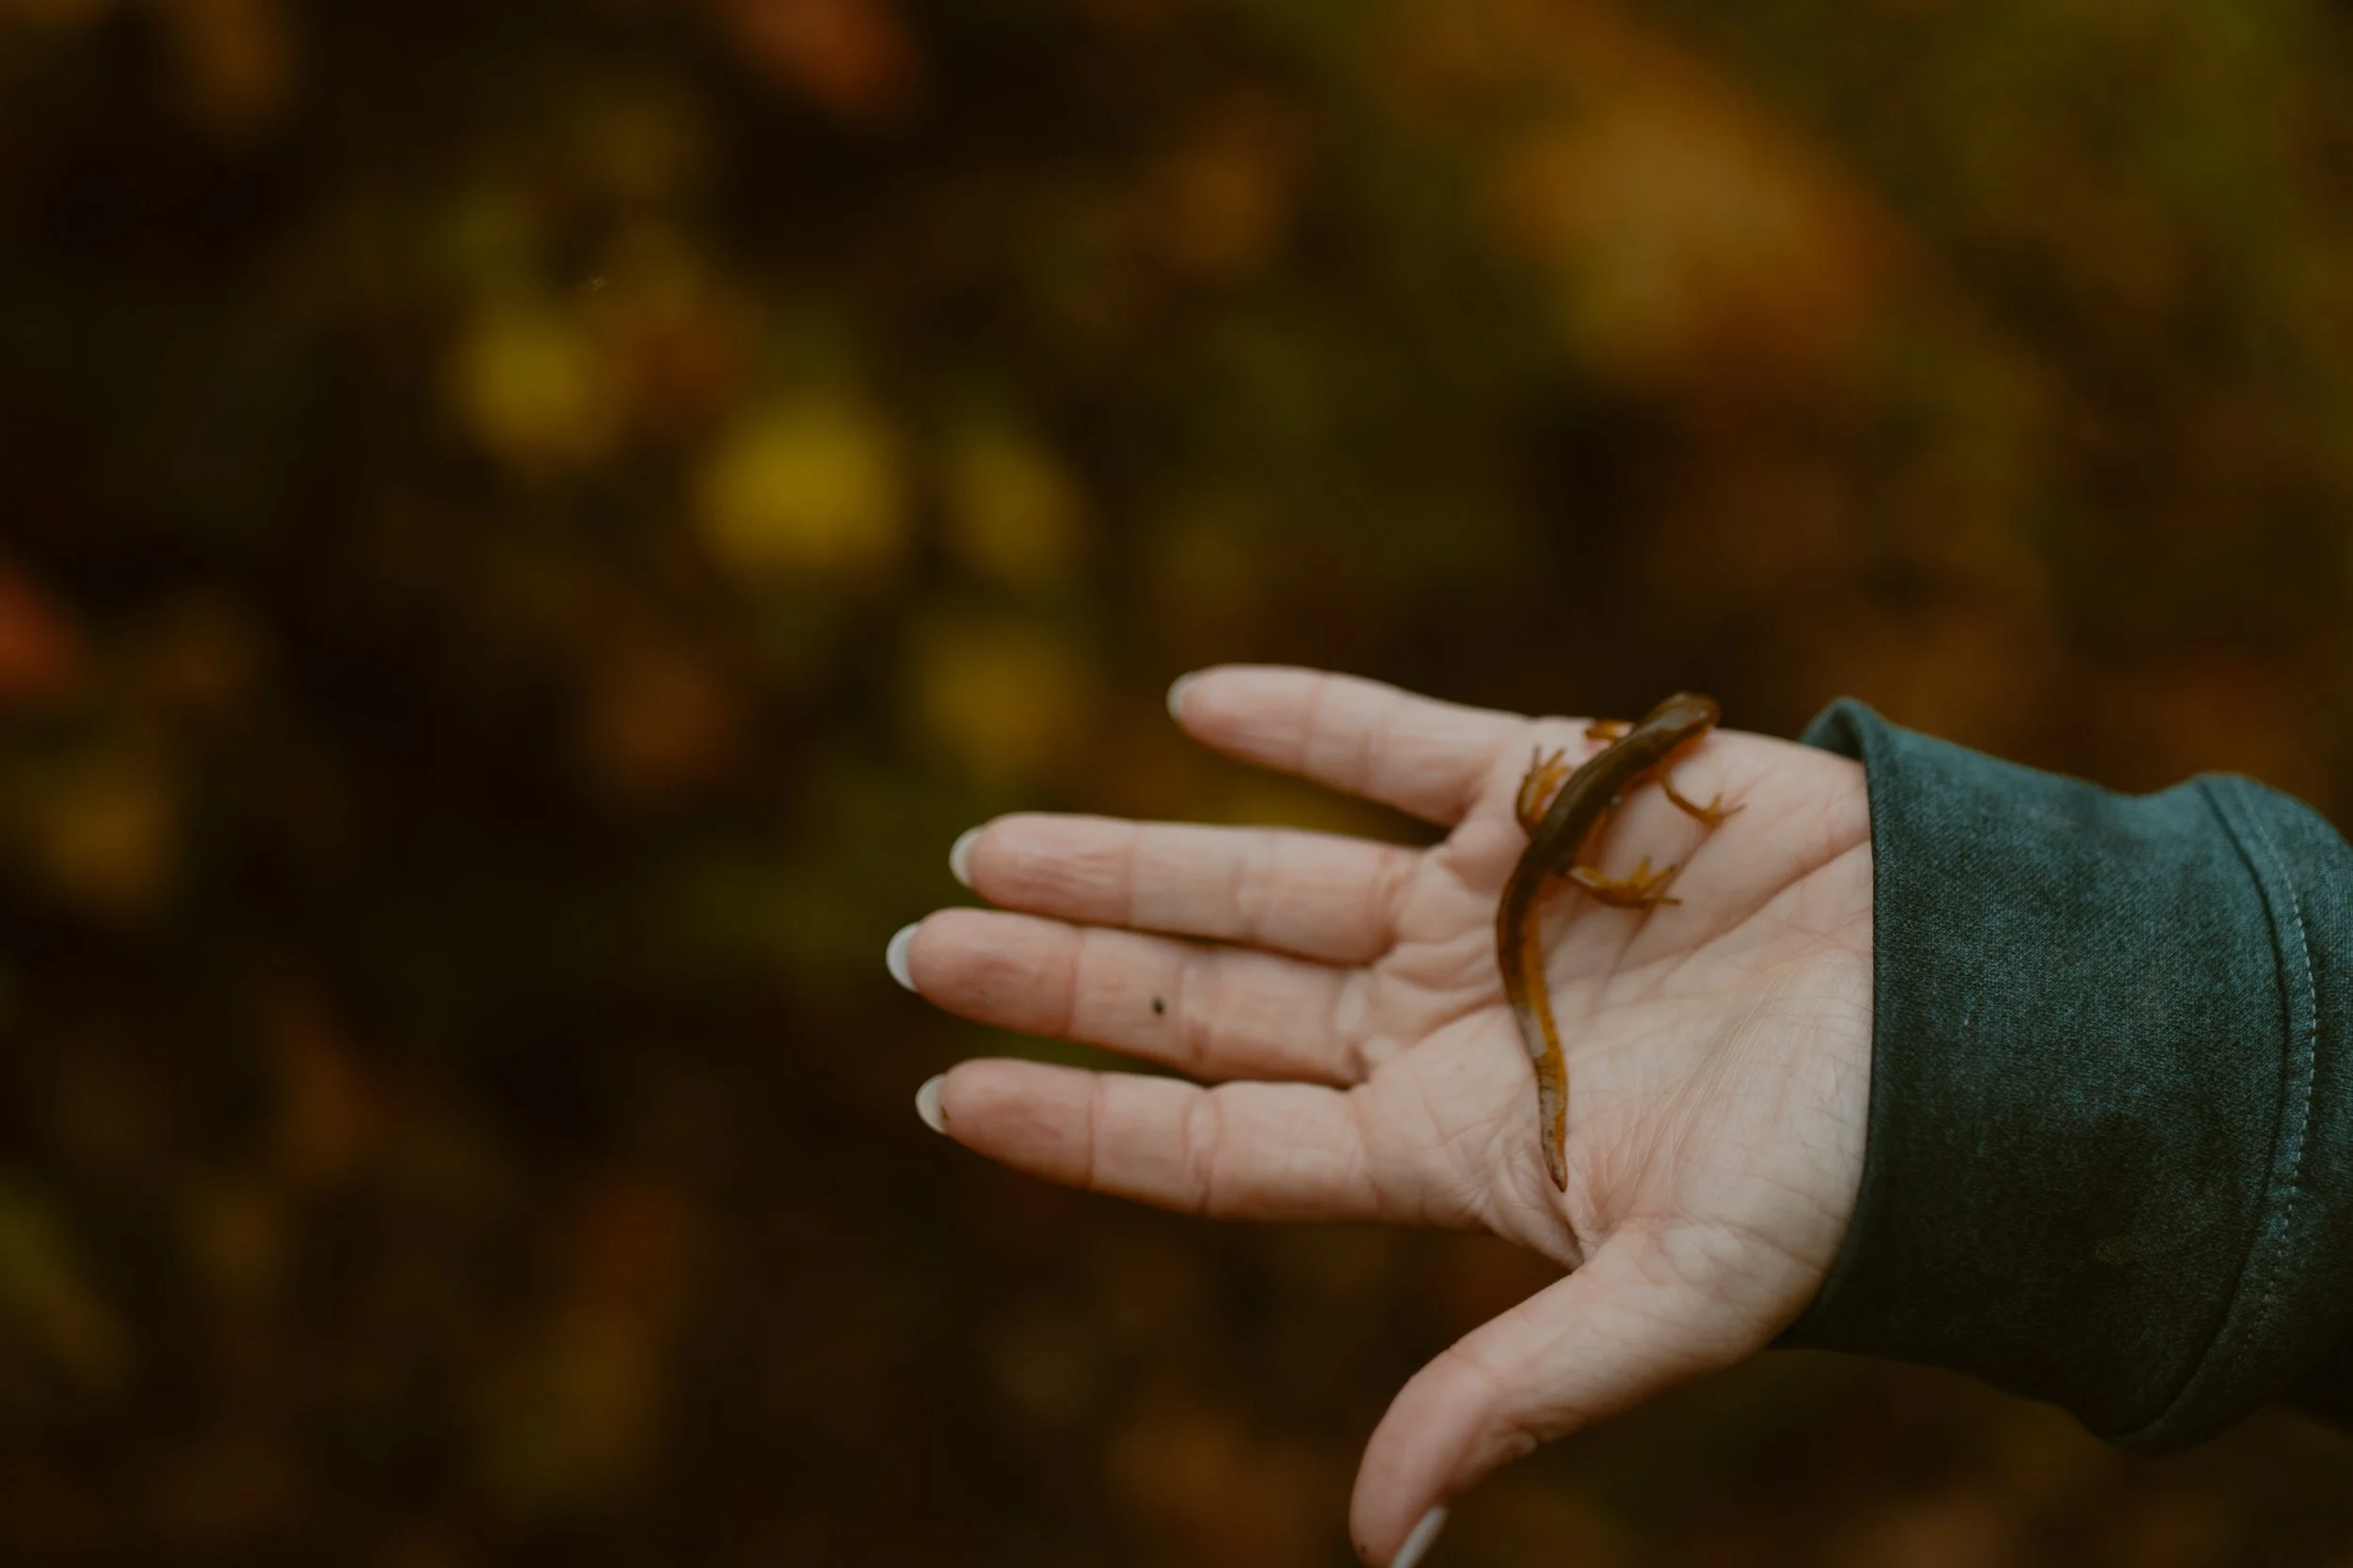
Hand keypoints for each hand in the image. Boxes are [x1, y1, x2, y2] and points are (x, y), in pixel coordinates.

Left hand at [898, 667, 1872, 1564]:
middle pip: (1206, 1001)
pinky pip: (1404, 740)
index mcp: (1444, 1147)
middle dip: (1064, 975)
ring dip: (1131, 855)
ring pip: (1266, 873)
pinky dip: (1301, 717)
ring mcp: (1488, 904)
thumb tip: (1374, 1537)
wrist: (1998, 1028)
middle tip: (915, 945)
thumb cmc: (1849, 1179)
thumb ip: (1517, 1393)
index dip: (1075, 1121)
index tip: (936, 1096)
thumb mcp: (1676, 1299)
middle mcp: (1439, 1022)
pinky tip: (1187, 704)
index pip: (1212, 1142)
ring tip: (985, 848)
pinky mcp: (1563, 791)